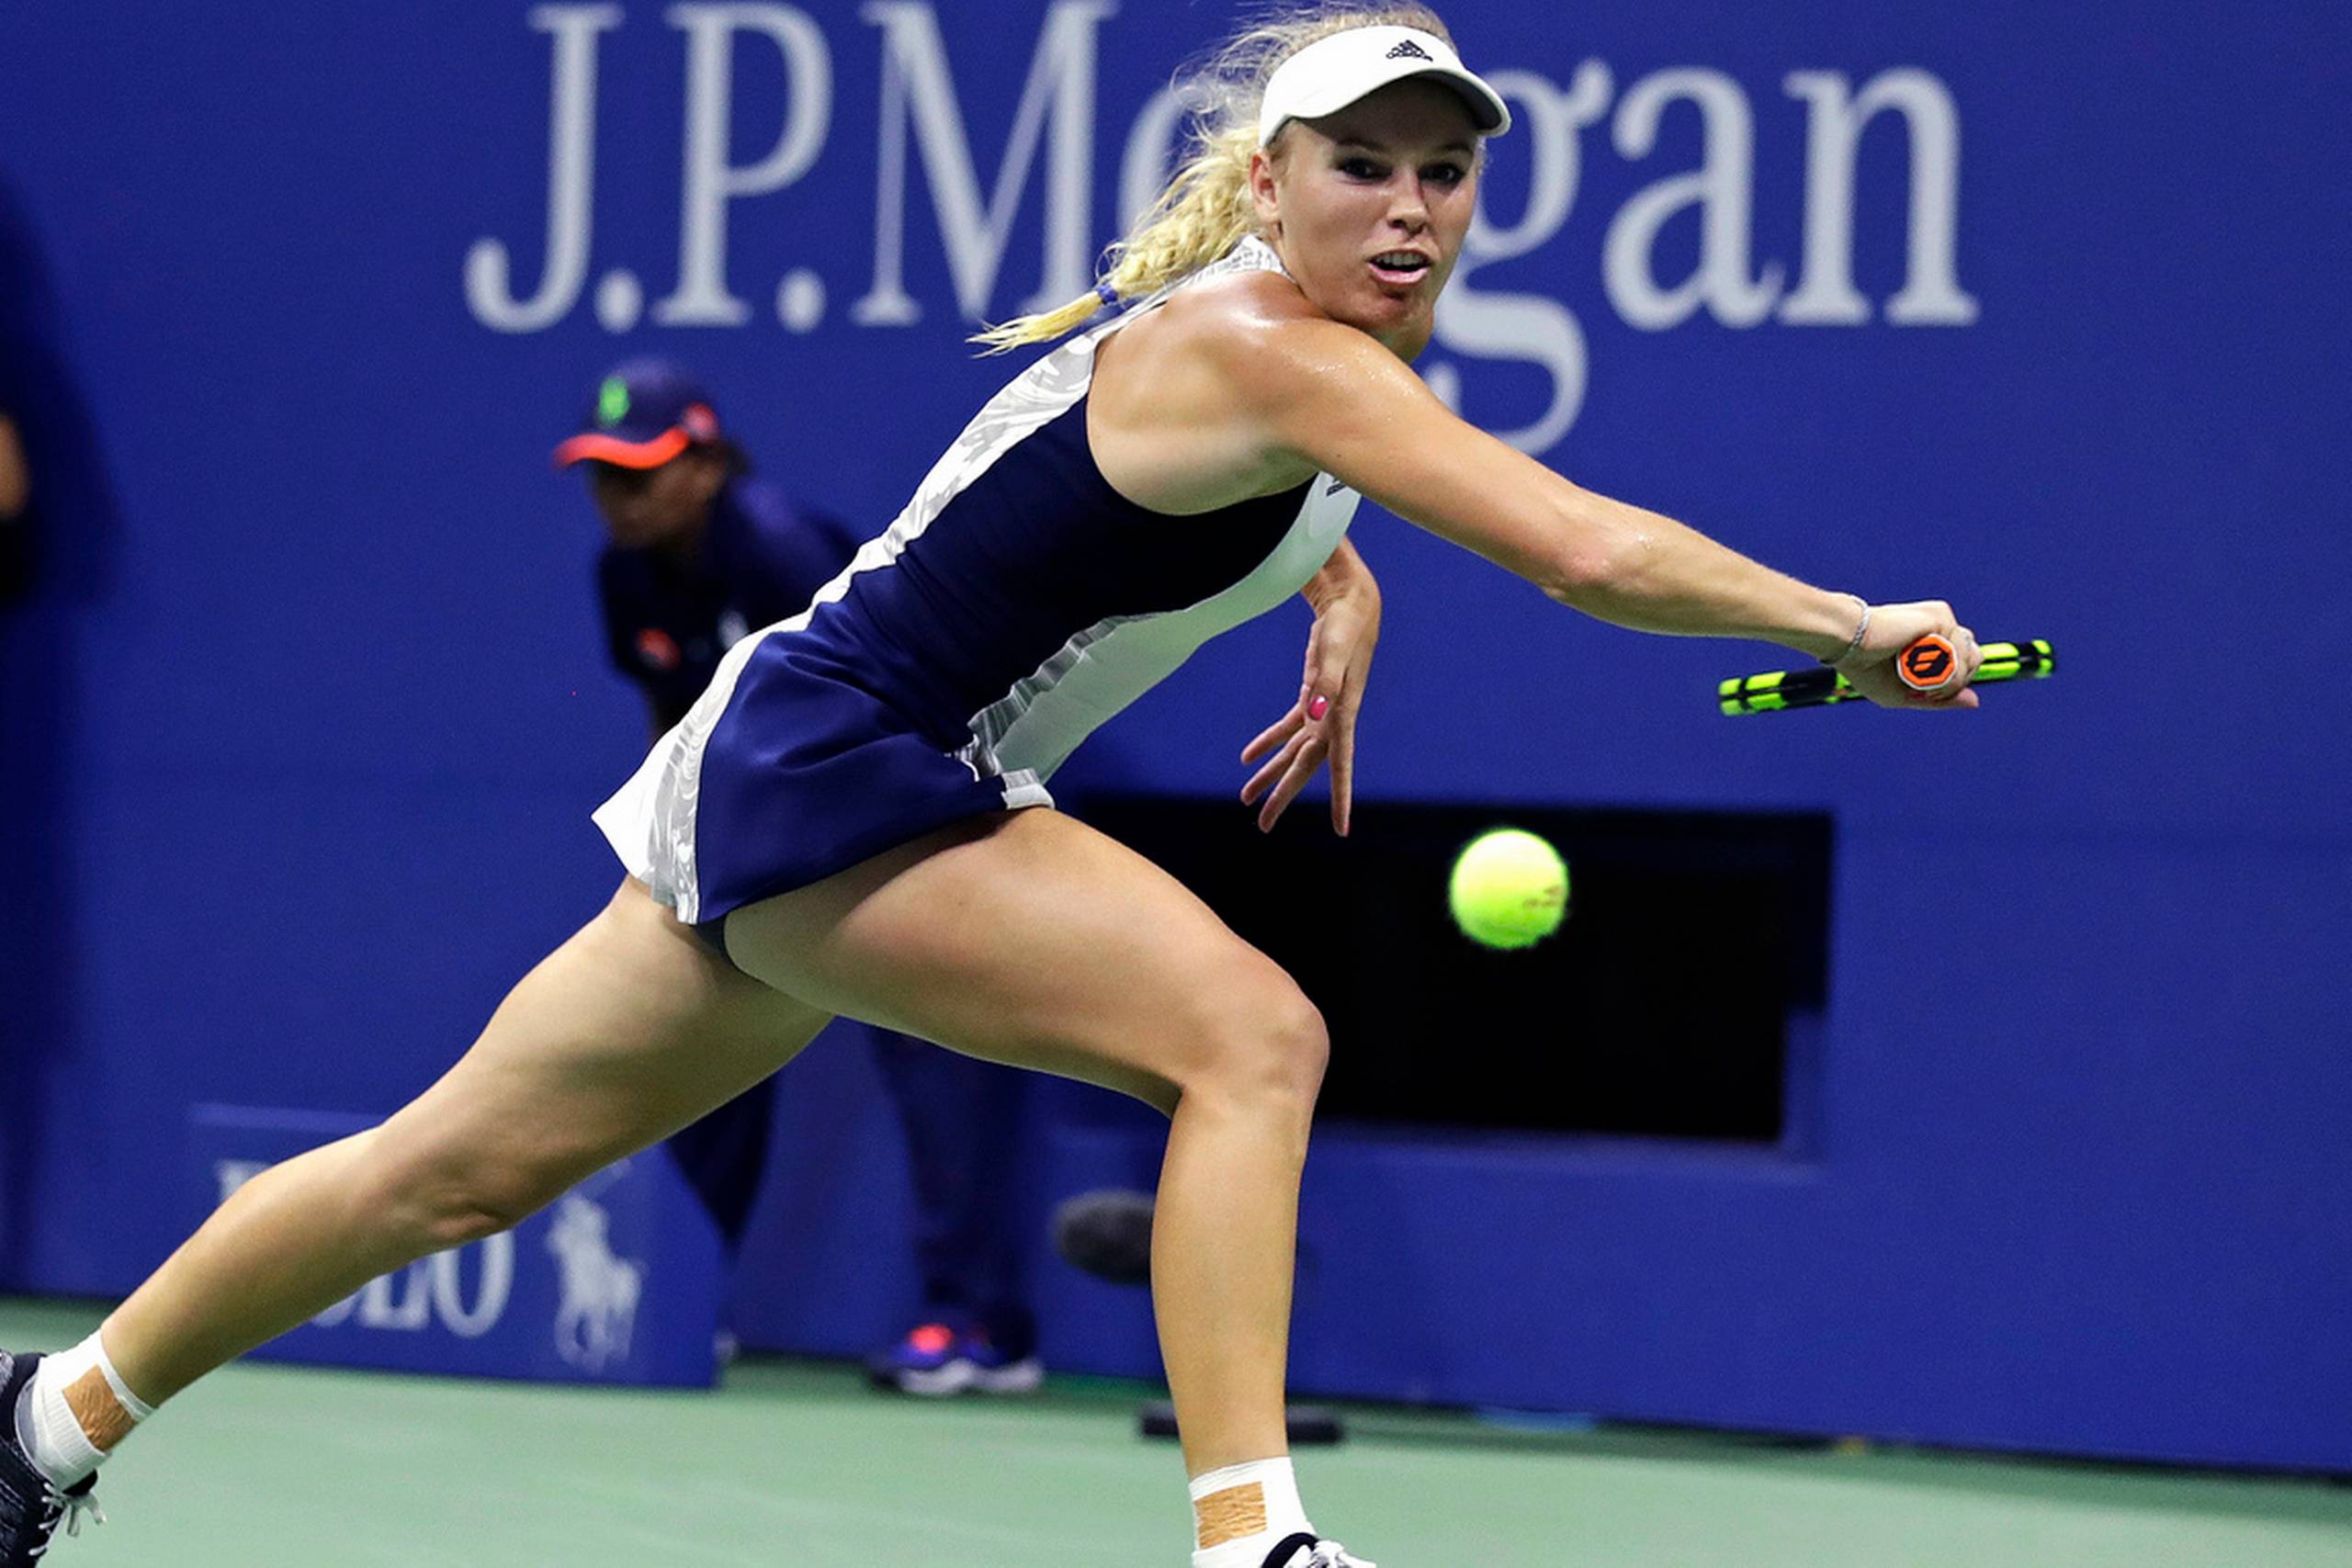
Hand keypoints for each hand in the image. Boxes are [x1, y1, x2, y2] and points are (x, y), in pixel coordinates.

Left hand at [1239, 580, 1380, 832]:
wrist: (1351, 607)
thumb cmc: (1346, 628)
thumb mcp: (1335, 651)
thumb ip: (1326, 682)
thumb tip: (1314, 712)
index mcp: (1342, 716)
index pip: (1340, 766)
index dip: (1340, 798)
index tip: (1341, 828)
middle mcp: (1333, 721)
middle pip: (1305, 767)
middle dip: (1284, 796)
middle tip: (1264, 826)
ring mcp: (1321, 711)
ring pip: (1292, 753)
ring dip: (1270, 775)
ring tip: (1246, 799)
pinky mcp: (1311, 697)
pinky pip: (1286, 729)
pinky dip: (1267, 743)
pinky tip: (1248, 758)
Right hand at [1836, 599, 1983, 709]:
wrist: (1847, 643)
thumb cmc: (1866, 668)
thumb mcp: (1905, 694)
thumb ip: (1941, 699)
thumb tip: (1976, 702)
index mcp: (1933, 640)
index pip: (1965, 664)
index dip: (1948, 685)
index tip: (1918, 687)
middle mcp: (1942, 627)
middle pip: (1974, 661)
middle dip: (1951, 681)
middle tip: (1917, 683)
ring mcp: (1943, 621)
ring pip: (1969, 662)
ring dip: (1941, 681)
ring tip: (1910, 673)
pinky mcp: (1942, 619)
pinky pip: (1958, 661)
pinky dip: (1937, 675)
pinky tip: (1912, 666)